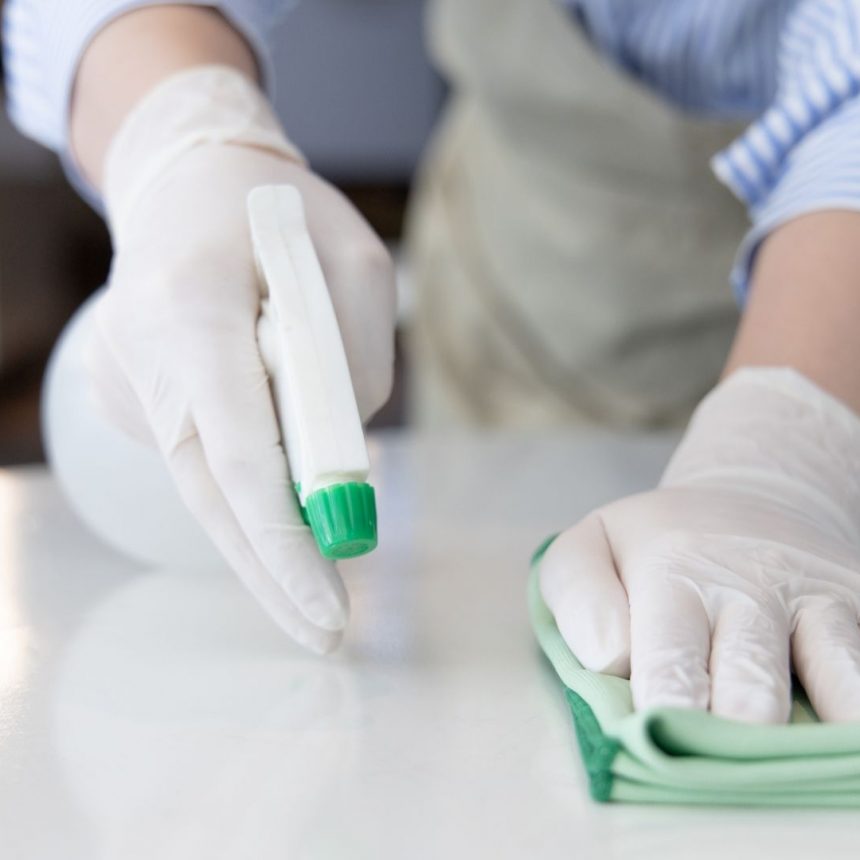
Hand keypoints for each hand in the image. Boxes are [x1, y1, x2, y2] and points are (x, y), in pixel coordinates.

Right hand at [86, 67, 395, 652]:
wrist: (186, 185)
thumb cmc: (281, 216)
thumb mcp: (356, 266)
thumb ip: (353, 365)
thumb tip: (339, 468)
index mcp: (192, 307)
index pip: (237, 451)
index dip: (283, 540)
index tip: (328, 607)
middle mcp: (140, 355)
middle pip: (211, 496)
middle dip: (274, 570)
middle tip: (327, 632)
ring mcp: (123, 383)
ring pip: (209, 480)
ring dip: (271, 513)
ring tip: (324, 512)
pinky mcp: (127, 398)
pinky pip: (204, 453)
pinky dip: (250, 470)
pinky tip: (270, 424)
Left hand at [539, 368, 859, 722]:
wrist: (748, 498)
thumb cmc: (656, 545)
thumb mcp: (591, 547)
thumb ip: (581, 598)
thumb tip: (611, 659)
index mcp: (674, 572)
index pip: (669, 656)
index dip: (668, 707)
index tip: (663, 738)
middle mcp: (753, 584)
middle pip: (754, 677)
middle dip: (741, 726)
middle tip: (729, 756)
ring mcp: (819, 596)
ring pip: (840, 671)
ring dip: (827, 724)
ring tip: (815, 755)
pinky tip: (852, 726)